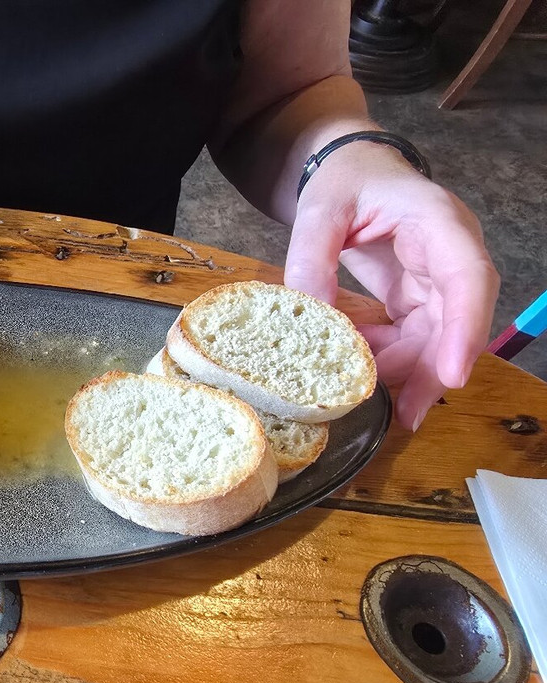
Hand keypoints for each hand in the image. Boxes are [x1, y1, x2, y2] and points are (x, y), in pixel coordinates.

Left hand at [283, 143, 498, 430]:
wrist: (349, 171)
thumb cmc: (344, 181)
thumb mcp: (320, 208)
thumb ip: (312, 254)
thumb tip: (310, 310)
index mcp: (438, 222)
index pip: (468, 278)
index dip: (465, 329)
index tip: (453, 374)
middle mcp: (449, 254)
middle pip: (456, 319)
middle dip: (434, 369)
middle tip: (408, 414)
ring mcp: (436, 278)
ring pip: (436, 336)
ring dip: (406, 370)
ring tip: (369, 398)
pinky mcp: (417, 297)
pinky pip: (411, 336)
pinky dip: (387, 356)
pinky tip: (358, 369)